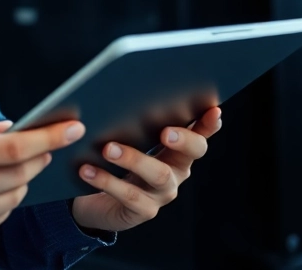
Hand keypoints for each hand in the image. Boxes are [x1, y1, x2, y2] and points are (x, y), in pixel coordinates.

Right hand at [0, 101, 84, 254]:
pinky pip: (0, 218)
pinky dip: (5, 201)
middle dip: (40, 156)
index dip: (48, 137)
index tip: (71, 127)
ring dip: (22, 179)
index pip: (14, 148)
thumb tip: (6, 126)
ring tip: (11, 166)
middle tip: (44, 146)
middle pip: (21, 173)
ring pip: (14, 197)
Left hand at [70, 106, 222, 233]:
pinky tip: (87, 170)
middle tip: (165, 132)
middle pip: (192, 154)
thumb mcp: (126, 139)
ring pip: (158, 175)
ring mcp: (162, 193)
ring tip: (109, 149)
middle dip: (183, 140)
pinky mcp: (143, 211)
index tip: (214, 110)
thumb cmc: (114, 161)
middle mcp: (176, 170)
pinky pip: (129, 196)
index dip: (209, 124)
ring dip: (134, 159)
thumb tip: (121, 92)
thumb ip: (133, 121)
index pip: (199, 133)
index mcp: (176, 149)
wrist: (97, 200)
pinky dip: (107, 181)